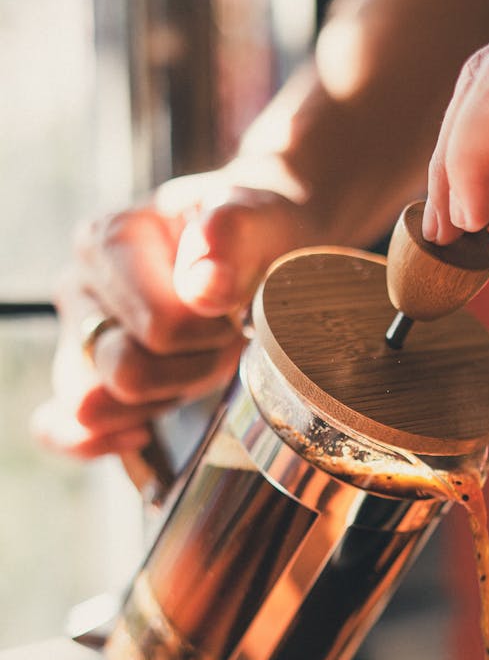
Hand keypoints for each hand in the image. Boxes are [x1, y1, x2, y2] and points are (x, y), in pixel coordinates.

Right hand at [33, 175, 313, 458]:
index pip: (158, 328)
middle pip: (124, 373)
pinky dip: (98, 442)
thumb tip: (202, 287)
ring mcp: (76, 337)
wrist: (259, 250)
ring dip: (162, 401)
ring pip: (95, 408)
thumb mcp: (259, 217)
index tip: (235, 312)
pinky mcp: (83, 380)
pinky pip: (58, 428)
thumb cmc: (254, 233)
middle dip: (192, 372)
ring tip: (196, 366)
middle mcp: (79, 287)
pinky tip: (144, 432)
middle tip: (227, 344)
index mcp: (108, 240)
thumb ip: (231, 235)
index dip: (210, 337)